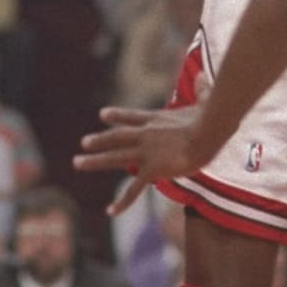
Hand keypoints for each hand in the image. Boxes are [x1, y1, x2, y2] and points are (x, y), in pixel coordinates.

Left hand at [75, 102, 204, 215]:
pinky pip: (134, 189)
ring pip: (114, 157)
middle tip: (83, 143)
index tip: (102, 114)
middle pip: (117, 137)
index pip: (132, 117)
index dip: (117, 116)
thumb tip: (205, 75)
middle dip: (99, 140)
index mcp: (156, 120)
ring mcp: (145, 152)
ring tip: (77, 162)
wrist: (206, 133)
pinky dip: (122, 202)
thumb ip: (202, 90)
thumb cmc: (208, 118)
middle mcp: (146, 134)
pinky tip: (109, 211)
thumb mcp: (203, 103)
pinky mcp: (151, 169)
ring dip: (94, 160)